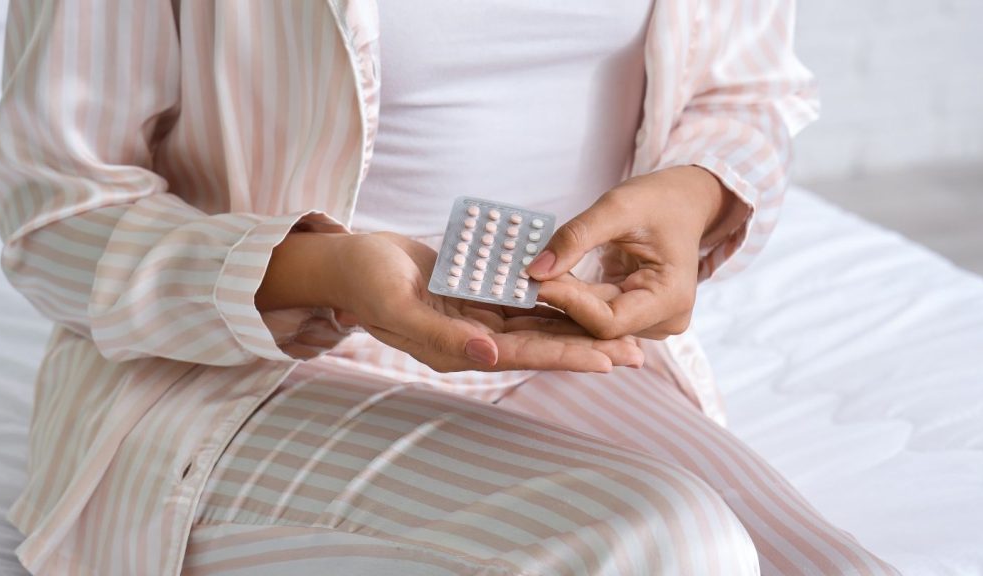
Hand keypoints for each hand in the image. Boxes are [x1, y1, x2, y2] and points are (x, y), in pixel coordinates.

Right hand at [259, 230, 644, 372]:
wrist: (346, 262)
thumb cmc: (365, 282)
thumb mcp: (399, 307)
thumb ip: (445, 335)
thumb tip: (492, 357)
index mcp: (458, 349)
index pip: (524, 355)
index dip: (567, 357)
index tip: (609, 359)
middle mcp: (473, 339)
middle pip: (540, 345)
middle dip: (586, 347)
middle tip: (637, 352)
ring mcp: (474, 319)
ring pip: (537, 324)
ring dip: (577, 326)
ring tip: (620, 330)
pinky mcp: (474, 296)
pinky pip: (519, 299)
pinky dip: (551, 299)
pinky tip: (580, 295)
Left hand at [526, 166, 737, 339]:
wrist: (684, 202)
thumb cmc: (660, 200)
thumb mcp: (617, 207)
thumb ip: (576, 238)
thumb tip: (535, 270)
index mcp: (671, 299)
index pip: (608, 321)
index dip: (569, 303)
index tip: (533, 280)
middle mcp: (664, 321)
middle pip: (598, 324)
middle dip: (560, 300)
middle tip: (519, 279)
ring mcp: (650, 322)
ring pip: (592, 321)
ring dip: (562, 299)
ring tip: (529, 277)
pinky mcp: (635, 314)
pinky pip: (595, 312)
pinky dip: (571, 295)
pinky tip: (547, 279)